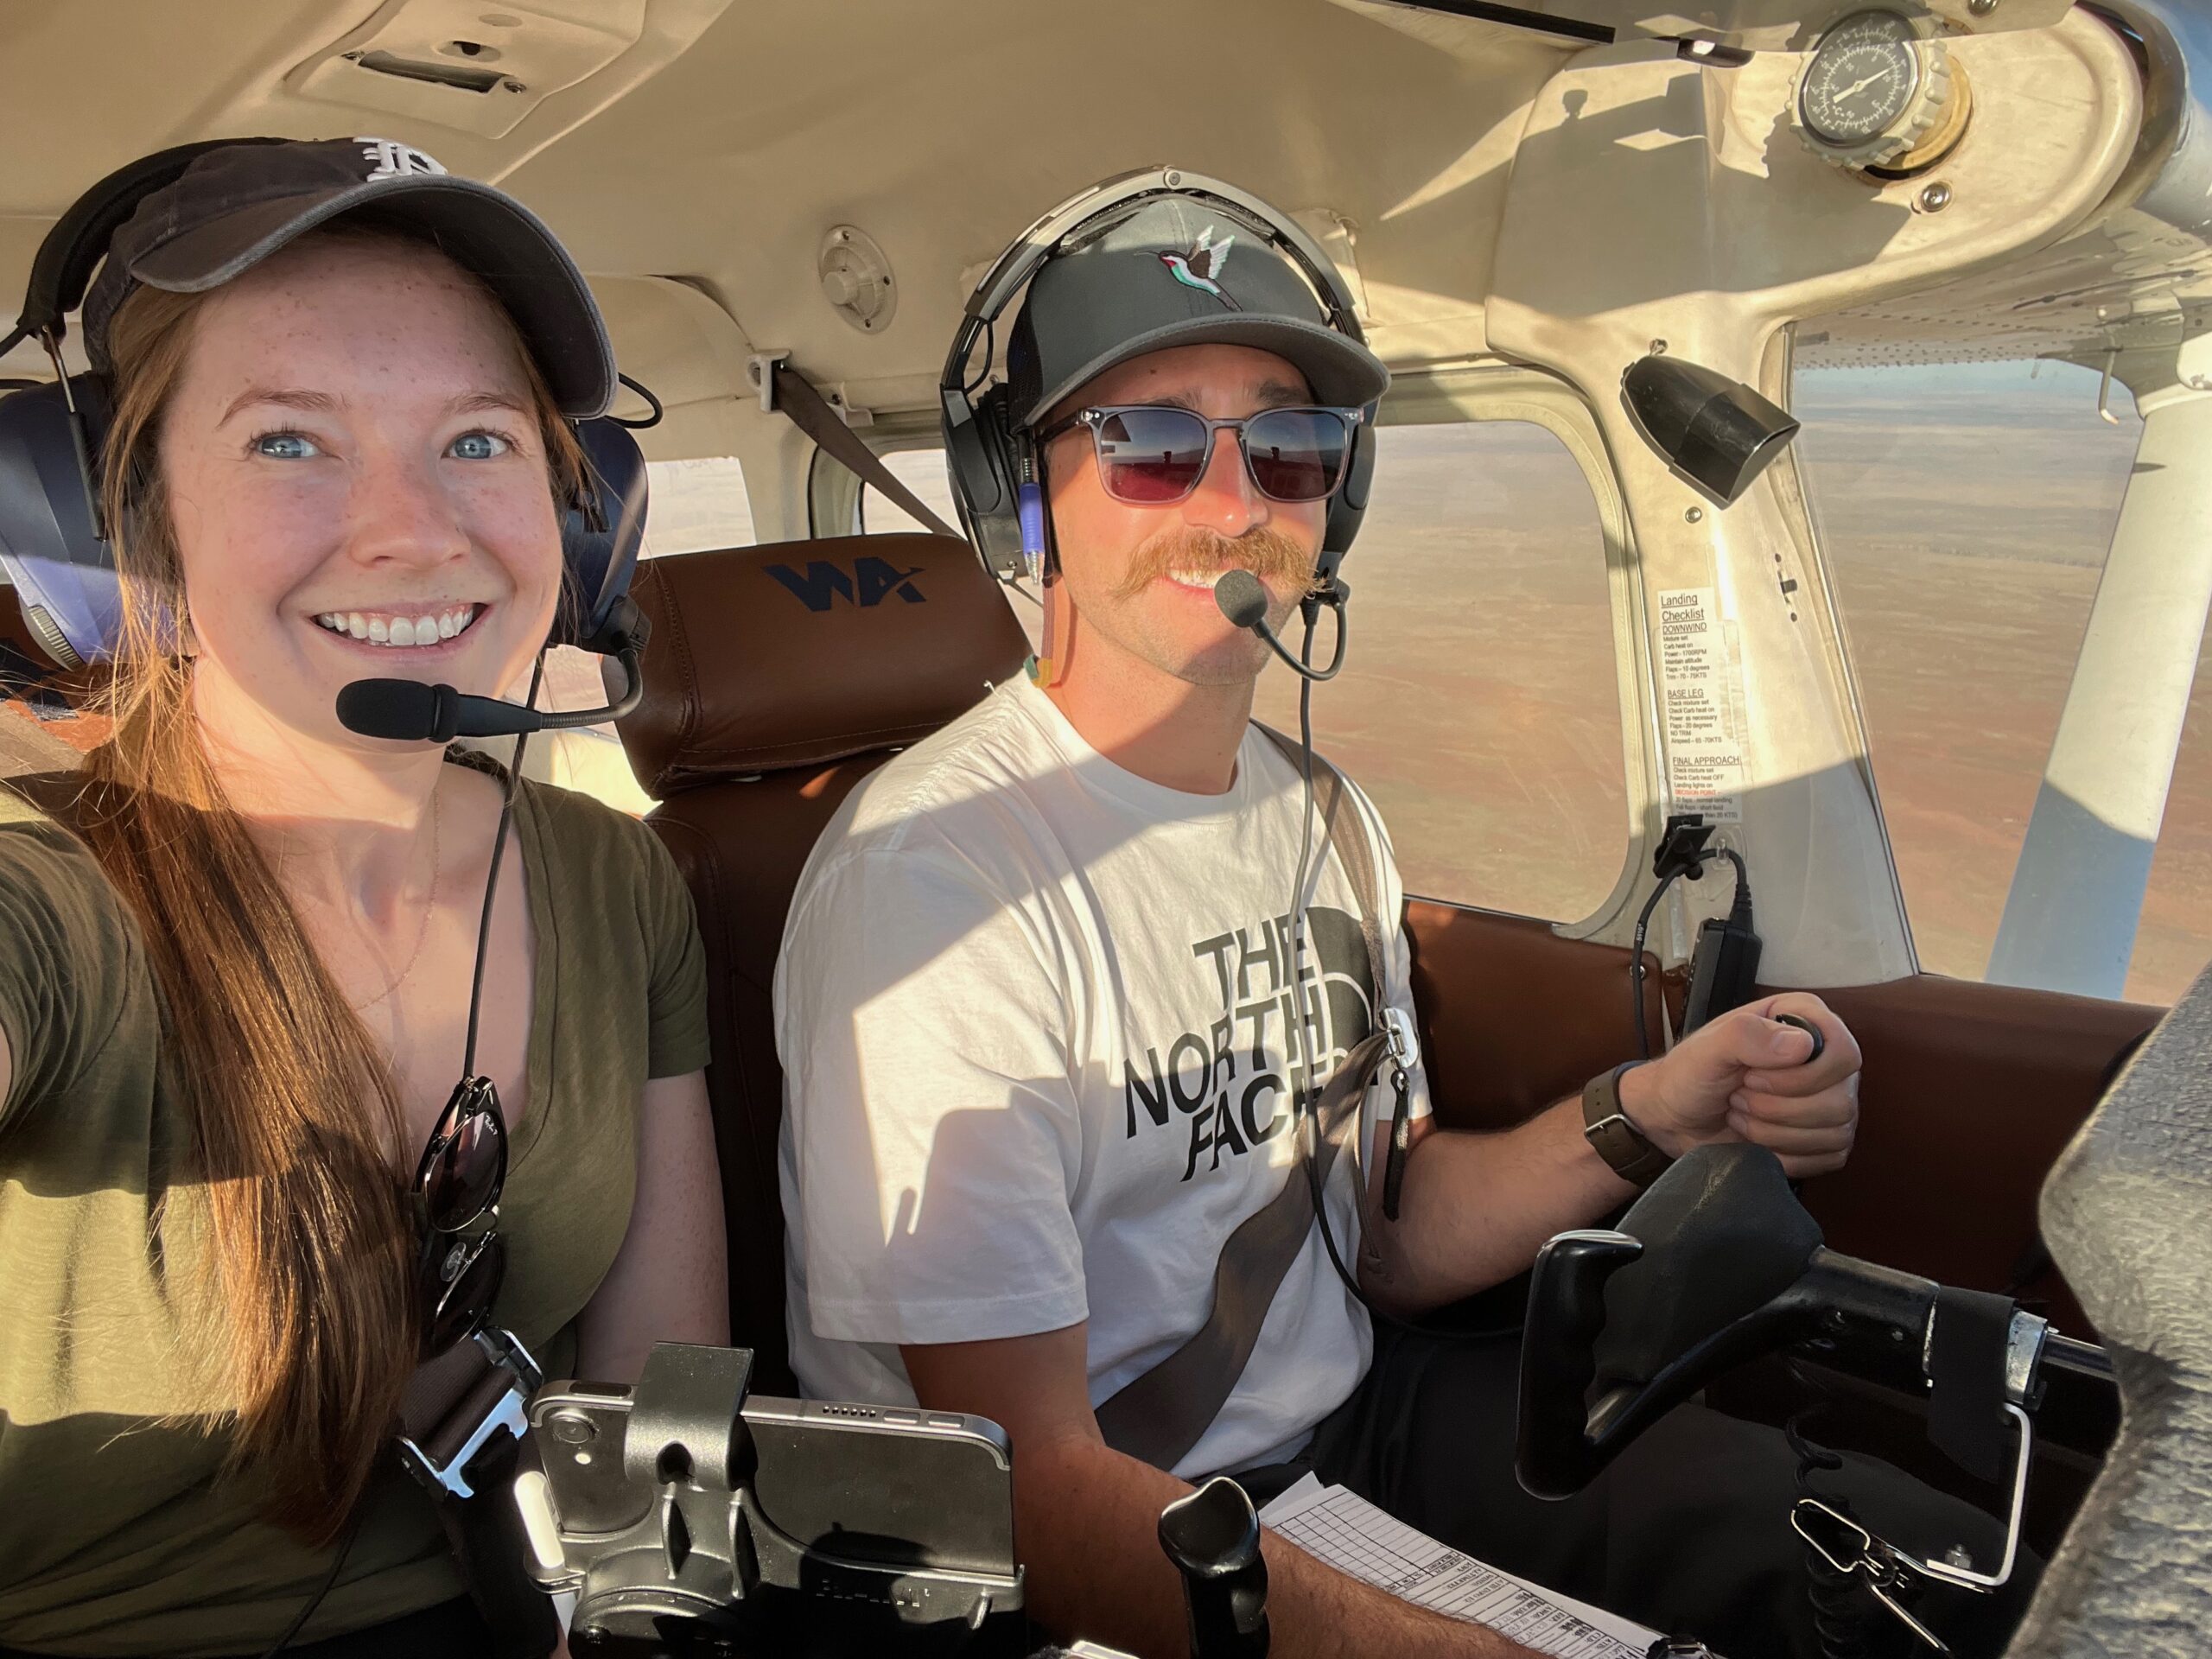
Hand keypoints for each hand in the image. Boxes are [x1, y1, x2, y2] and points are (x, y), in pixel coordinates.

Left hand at [1620, 994, 1861, 1177]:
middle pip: (1841, 1098)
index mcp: (1803, 1020)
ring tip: (1742, 1113)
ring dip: (1776, 1132)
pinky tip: (1756, 1139)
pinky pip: (1830, 1156)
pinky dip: (1785, 1154)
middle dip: (1778, 1108)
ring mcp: (1829, 1099)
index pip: (1842, 1051)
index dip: (1801, 1075)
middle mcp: (1824, 1058)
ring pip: (1837, 1130)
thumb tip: (1802, 1046)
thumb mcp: (1708, 1048)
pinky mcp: (1824, 1138)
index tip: (1752, 1076)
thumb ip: (1747, 1035)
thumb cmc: (1689, 1075)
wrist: (1674, 1118)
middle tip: (1739, 1096)